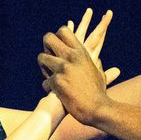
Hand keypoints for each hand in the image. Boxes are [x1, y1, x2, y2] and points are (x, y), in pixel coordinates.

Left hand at [38, 9, 119, 125]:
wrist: (97, 108)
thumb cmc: (99, 92)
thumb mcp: (99, 72)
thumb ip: (95, 63)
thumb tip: (97, 59)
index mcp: (81, 52)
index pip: (63, 31)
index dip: (57, 37)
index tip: (57, 48)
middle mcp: (71, 56)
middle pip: (49, 38)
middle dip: (45, 47)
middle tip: (48, 58)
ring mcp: (63, 68)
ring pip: (42, 58)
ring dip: (43, 68)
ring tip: (49, 76)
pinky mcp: (57, 81)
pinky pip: (44, 81)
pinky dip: (48, 88)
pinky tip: (55, 93)